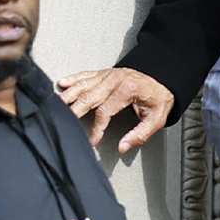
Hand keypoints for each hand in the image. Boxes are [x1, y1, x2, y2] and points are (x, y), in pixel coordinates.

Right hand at [56, 67, 175, 153]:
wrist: (164, 76)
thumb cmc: (159, 96)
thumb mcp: (156, 118)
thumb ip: (140, 134)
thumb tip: (124, 146)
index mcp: (127, 90)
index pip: (104, 111)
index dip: (97, 128)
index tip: (92, 140)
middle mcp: (114, 80)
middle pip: (88, 97)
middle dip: (74, 112)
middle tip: (64, 124)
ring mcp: (108, 74)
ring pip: (82, 85)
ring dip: (68, 96)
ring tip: (55, 106)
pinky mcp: (104, 72)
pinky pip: (85, 75)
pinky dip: (72, 79)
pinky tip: (62, 84)